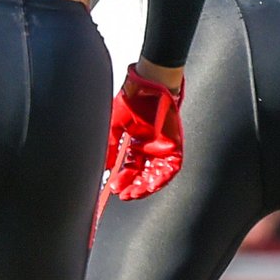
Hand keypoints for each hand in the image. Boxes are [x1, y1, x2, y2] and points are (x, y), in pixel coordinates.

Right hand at [106, 64, 183, 199]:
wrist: (148, 86)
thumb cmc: (132, 100)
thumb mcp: (114, 127)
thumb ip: (111, 148)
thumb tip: (106, 167)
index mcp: (135, 142)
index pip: (129, 166)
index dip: (122, 178)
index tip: (113, 188)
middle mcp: (149, 147)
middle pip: (142, 173)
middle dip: (132, 186)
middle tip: (123, 194)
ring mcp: (162, 147)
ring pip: (156, 173)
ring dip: (146, 185)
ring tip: (134, 193)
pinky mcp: (173, 145)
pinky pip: (170, 167)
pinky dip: (161, 177)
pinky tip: (150, 184)